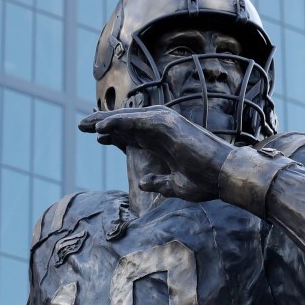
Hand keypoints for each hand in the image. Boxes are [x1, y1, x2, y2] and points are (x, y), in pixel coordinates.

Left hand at [79, 106, 233, 201]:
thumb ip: (158, 182)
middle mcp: (163, 130)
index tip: (96, 136)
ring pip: (128, 119)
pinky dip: (117, 122)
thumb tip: (144, 182)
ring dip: (105, 120)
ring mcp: (165, 124)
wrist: (223, 177)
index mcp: (163, 142)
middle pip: (126, 124)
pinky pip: (135, 120)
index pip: (133, 134)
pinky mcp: (166, 124)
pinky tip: (101, 127)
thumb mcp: (174, 186)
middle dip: (103, 124)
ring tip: (85, 124)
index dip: (114, 134)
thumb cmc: (204, 181)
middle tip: (81, 126)